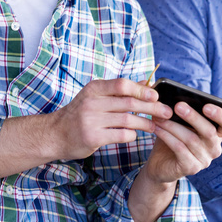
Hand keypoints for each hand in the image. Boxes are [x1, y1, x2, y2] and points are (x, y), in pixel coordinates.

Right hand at [51, 78, 170, 160]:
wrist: (54, 134)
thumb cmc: (80, 114)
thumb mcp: (95, 97)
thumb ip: (118, 92)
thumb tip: (147, 84)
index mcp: (94, 89)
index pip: (122, 85)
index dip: (141, 89)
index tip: (156, 95)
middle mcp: (92, 102)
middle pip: (128, 103)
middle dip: (151, 107)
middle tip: (166, 112)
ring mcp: (91, 120)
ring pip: (128, 120)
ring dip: (145, 123)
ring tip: (156, 126)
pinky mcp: (92, 137)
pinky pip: (121, 135)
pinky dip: (132, 135)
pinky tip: (135, 135)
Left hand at [128, 101, 221, 221]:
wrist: (161, 164)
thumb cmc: (173, 138)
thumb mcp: (180, 122)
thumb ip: (182, 110)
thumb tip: (171, 95)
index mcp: (218, 134)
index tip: (207, 106)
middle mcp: (215, 148)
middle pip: (210, 132)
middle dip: (193, 117)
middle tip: (178, 106)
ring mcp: (205, 160)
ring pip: (191, 139)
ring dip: (173, 125)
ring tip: (159, 116)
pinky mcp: (192, 168)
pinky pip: (180, 149)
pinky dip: (167, 137)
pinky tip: (157, 128)